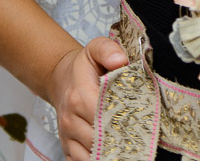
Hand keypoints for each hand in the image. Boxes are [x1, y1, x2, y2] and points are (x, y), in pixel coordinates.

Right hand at [49, 36, 128, 160]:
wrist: (62, 78)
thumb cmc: (84, 66)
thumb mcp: (96, 48)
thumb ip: (108, 50)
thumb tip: (120, 60)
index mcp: (79, 96)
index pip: (103, 116)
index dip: (121, 119)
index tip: (137, 119)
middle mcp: (70, 119)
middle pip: (98, 139)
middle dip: (118, 138)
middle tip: (137, 136)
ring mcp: (67, 135)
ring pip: (90, 156)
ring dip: (108, 152)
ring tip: (126, 146)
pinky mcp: (67, 147)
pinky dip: (95, 160)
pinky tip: (110, 153)